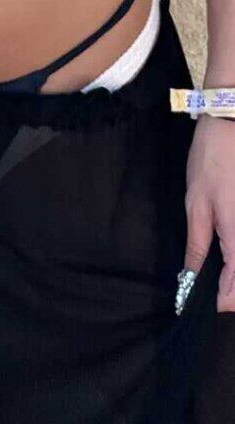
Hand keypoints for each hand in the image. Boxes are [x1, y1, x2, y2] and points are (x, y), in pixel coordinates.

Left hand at [184, 116, 234, 311]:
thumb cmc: (212, 159)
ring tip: (224, 269)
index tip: (205, 303)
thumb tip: (192, 279)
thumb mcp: (196, 203)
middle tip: (213, 285)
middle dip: (234, 291)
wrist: (233, 120)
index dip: (221, 303)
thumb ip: (198, 246)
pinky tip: (231, 249)